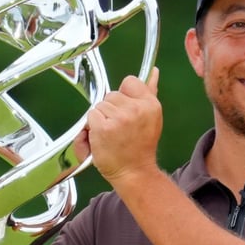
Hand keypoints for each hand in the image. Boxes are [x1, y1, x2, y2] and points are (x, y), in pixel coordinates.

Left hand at [83, 67, 162, 184]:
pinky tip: (102, 139)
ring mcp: (120, 118)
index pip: (130, 82)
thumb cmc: (140, 147)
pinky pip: (91, 116)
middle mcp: (137, 109)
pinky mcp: (103, 128)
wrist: (135, 172)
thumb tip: (154, 71)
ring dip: (101, 119)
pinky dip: (92, 128)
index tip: (127, 112)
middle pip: (112, 94)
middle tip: (121, 129)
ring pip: (100, 106)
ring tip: (112, 135)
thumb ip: (150, 92)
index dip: (124, 97)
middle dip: (111, 110)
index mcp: (151, 104)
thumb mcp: (151, 118)